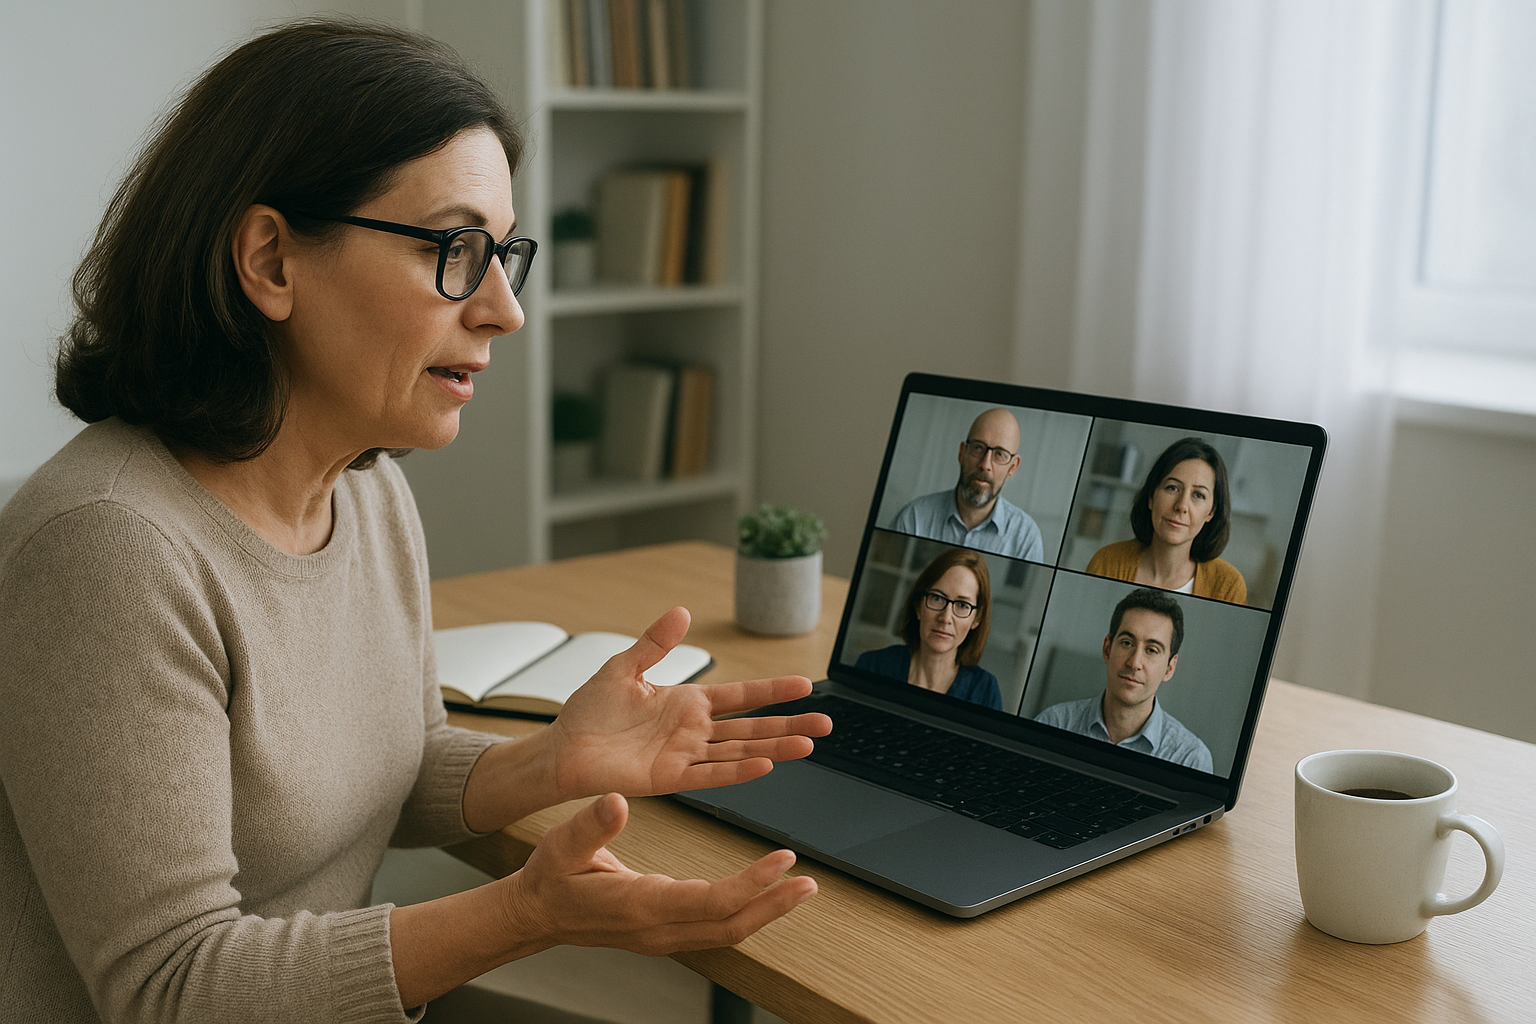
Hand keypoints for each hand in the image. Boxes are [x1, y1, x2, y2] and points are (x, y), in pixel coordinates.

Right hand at [505, 793, 816, 954]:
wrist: (536, 916)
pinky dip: (746, 913)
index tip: (783, 861)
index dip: (752, 884)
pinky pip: (716, 928)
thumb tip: (615, 801)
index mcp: (640, 905)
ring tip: (799, 888)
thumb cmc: (551, 880)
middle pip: (730, 926)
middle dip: (774, 906)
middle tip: (809, 883)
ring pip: (727, 932)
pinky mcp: (665, 931)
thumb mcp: (562, 845)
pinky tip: (764, 896)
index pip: (710, 902)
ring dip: (766, 912)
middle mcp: (658, 927)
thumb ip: (591, 825)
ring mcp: (663, 935)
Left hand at [548, 606, 831, 798]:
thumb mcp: (623, 668)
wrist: (562, 749)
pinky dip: (738, 771)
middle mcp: (693, 730)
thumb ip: (655, 643)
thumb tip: (682, 612)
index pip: (741, 696)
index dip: (772, 690)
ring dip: (775, 748)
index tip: (805, 685)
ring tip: (809, 745)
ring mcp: (685, 755)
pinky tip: (765, 764)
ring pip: (740, 752)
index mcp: (687, 703)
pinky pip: (710, 775)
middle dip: (789, 724)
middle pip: (752, 727)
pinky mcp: (670, 778)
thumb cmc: (589, 712)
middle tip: (826, 723)